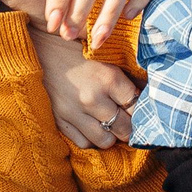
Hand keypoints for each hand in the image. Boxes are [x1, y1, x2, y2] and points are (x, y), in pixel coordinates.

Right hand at [29, 28, 137, 148]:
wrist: (42, 49)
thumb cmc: (79, 51)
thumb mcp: (108, 57)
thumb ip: (129, 77)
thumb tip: (149, 94)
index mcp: (109, 78)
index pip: (137, 108)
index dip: (142, 111)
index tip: (139, 110)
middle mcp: (93, 98)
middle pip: (125, 129)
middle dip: (129, 127)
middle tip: (128, 122)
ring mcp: (75, 112)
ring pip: (105, 141)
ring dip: (111, 136)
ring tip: (110, 126)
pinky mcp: (60, 120)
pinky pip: (84, 142)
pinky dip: (90, 138)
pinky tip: (92, 126)